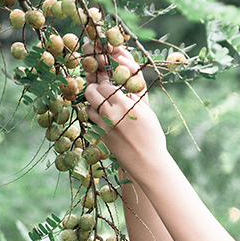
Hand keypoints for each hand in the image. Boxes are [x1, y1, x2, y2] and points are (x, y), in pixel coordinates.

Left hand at [83, 43, 166, 172]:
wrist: (148, 162)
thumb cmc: (152, 135)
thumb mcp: (147, 111)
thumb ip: (135, 94)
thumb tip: (126, 78)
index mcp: (126, 105)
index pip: (106, 84)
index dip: (106, 81)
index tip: (109, 82)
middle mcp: (112, 115)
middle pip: (92, 92)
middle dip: (95, 87)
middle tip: (100, 88)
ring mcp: (104, 127)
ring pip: (88, 106)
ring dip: (92, 102)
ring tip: (101, 103)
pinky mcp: (100, 137)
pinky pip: (90, 120)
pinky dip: (94, 116)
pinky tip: (102, 117)